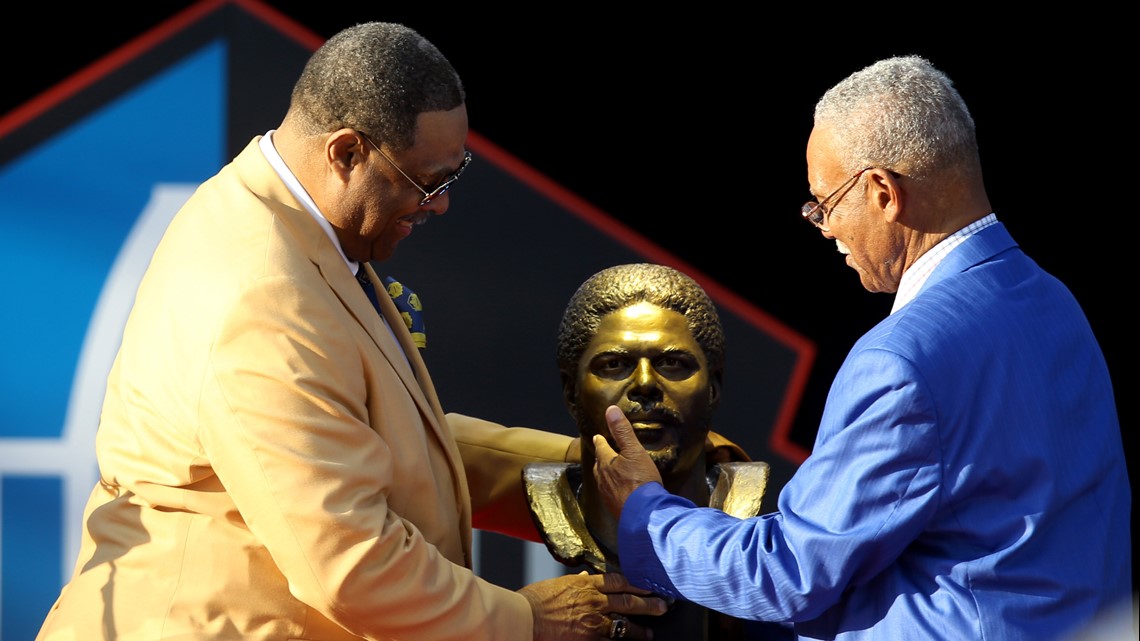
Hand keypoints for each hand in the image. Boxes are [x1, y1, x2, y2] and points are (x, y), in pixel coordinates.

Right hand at [519, 570, 666, 639]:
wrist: (523, 620)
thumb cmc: (533, 601)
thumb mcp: (556, 585)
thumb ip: (575, 583)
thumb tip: (586, 579)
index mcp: (585, 585)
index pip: (618, 581)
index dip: (637, 583)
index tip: (649, 585)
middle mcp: (593, 602)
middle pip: (628, 601)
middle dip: (648, 604)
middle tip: (663, 606)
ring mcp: (592, 623)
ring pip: (624, 625)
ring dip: (639, 630)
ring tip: (649, 633)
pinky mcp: (588, 640)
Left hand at [592, 405, 663, 519]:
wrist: (645, 514)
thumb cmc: (640, 480)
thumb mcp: (634, 451)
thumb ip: (623, 431)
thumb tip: (610, 410)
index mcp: (607, 463)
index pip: (601, 448)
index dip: (601, 441)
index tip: (598, 437)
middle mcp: (603, 479)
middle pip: (599, 465)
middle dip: (601, 458)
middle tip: (602, 453)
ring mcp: (608, 495)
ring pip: (603, 481)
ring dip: (605, 475)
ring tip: (608, 472)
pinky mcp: (615, 508)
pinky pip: (611, 495)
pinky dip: (613, 490)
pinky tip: (619, 492)